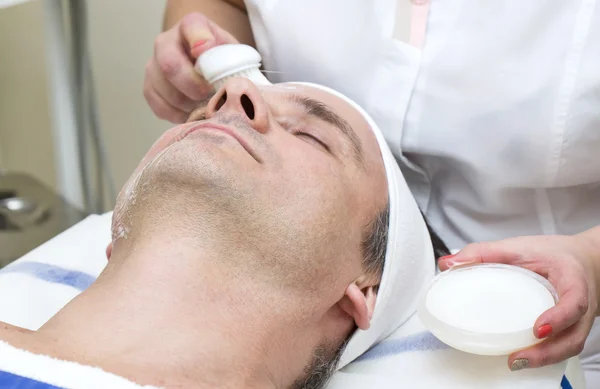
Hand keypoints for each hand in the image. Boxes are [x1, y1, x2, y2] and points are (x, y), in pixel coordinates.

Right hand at [144, 12, 237, 122]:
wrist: (203, 65)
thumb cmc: (221, 59)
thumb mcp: (231, 52)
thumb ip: (232, 60)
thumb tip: (229, 80)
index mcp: (191, 26)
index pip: (192, 27)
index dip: (200, 40)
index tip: (208, 52)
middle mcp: (166, 42)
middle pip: (170, 65)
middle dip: (193, 86)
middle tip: (209, 96)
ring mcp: (153, 65)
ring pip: (165, 90)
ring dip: (188, 104)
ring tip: (204, 106)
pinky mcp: (149, 88)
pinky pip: (160, 107)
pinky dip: (179, 115)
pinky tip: (192, 113)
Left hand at [438, 233, 598, 370]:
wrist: (581, 260)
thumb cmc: (552, 254)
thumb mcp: (519, 246)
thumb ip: (483, 252)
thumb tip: (448, 263)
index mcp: (572, 280)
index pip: (574, 303)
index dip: (559, 318)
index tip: (538, 328)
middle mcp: (581, 305)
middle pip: (573, 335)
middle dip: (548, 351)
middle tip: (517, 356)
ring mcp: (578, 321)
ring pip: (570, 346)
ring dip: (544, 358)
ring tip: (515, 361)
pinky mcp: (570, 330)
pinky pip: (563, 347)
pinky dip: (544, 355)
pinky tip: (522, 357)